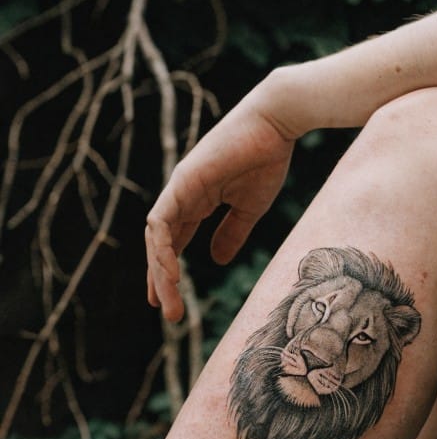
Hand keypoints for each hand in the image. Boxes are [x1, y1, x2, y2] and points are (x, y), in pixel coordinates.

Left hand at [145, 90, 294, 321]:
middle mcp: (182, 195)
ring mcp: (179, 187)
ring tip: (167, 300)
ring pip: (157, 236)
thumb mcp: (249, 207)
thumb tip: (217, 261)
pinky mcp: (183, 181)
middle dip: (161, 280)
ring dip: (160, 271)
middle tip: (167, 313)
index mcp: (197, 201)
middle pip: (162, 244)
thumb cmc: (267, 159)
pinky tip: (170, 272)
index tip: (168, 302)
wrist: (276, 124)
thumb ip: (231, 232)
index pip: (174, 241)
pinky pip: (162, 220)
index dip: (168, 272)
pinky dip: (163, 247)